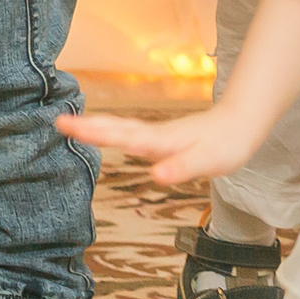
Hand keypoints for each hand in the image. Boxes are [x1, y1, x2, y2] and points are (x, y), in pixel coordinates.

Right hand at [56, 106, 267, 186]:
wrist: (240, 125)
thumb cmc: (225, 145)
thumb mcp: (208, 162)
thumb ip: (181, 167)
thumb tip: (156, 176)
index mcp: (160, 141)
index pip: (121, 137)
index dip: (94, 133)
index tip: (67, 127)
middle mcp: (153, 134)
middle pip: (114, 128)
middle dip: (86, 126)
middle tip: (58, 122)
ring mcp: (156, 134)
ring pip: (119, 127)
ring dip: (95, 125)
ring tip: (70, 124)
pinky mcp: (160, 137)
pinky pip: (127, 131)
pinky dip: (110, 129)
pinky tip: (106, 132)